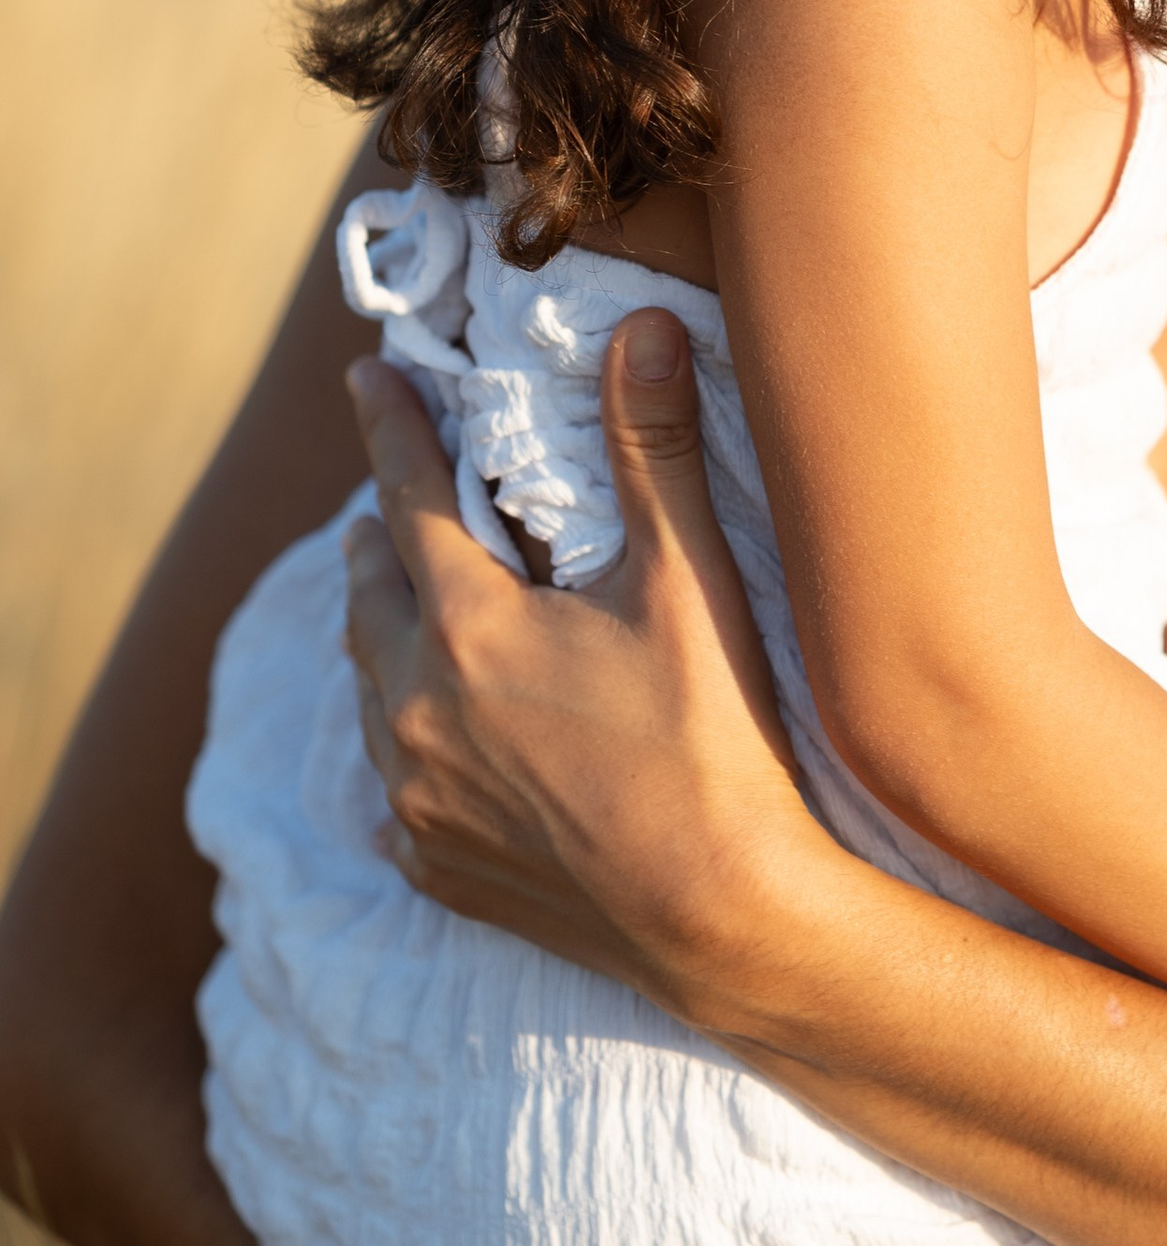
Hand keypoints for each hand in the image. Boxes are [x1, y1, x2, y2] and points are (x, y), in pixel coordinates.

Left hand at [342, 311, 819, 1010]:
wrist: (721, 918)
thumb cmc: (714, 741)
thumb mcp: (689, 580)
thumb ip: (652, 446)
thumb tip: (641, 326)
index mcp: (466, 628)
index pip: (409, 495)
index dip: (390, 426)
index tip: (366, 376)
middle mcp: (414, 713)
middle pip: (372, 595)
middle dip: (380, 535)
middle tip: (389, 497)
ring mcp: (417, 800)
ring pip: (371, 689)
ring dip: (385, 633)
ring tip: (399, 600)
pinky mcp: (436, 866)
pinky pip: (395, 790)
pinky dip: (407, 745)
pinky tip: (433, 743)